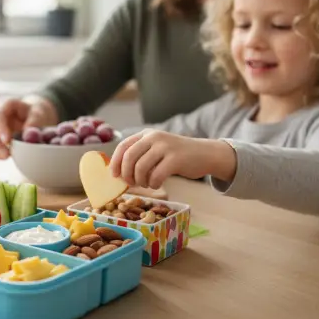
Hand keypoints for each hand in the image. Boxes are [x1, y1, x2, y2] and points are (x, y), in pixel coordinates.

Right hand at [0, 96, 55, 158]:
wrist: (32, 117)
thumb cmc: (34, 114)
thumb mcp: (39, 114)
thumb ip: (35, 123)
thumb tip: (28, 136)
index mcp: (5, 104)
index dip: (0, 129)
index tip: (7, 141)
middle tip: (7, 155)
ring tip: (7, 156)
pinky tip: (3, 156)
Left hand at [109, 129, 234, 189]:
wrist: (204, 153)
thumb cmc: (176, 155)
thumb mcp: (157, 148)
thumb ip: (140, 155)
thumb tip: (119, 173)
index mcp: (146, 134)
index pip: (123, 146)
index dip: (115, 162)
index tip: (114, 176)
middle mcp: (154, 137)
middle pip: (129, 157)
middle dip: (126, 174)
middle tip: (131, 184)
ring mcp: (165, 147)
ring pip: (141, 168)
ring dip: (140, 181)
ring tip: (146, 184)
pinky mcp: (175, 159)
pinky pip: (156, 175)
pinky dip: (153, 184)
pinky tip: (156, 184)